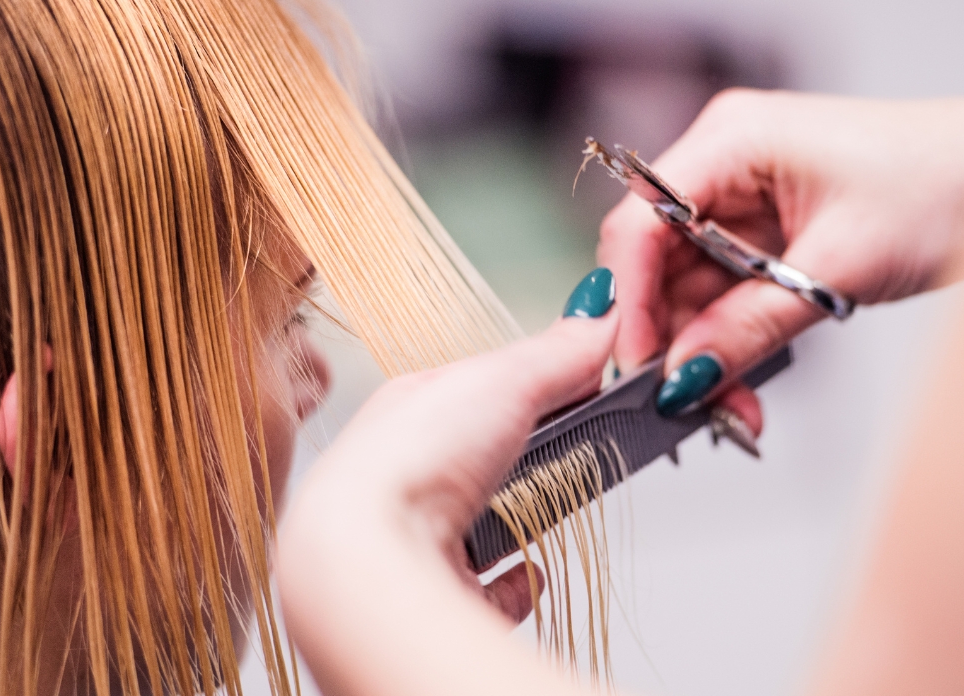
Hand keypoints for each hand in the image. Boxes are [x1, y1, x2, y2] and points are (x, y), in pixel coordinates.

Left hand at [278, 270, 617, 695]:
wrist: (362, 566)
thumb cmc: (410, 464)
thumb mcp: (503, 382)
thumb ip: (559, 353)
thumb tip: (601, 315)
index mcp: (411, 411)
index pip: (480, 389)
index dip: (534, 385)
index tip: (587, 385)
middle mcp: (404, 473)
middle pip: (478, 457)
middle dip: (524, 453)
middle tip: (581, 445)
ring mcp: (413, 538)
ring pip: (474, 520)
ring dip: (517, 513)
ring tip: (558, 504)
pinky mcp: (433, 596)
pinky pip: (480, 587)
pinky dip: (511, 581)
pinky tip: (530, 572)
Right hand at [599, 90, 963, 429]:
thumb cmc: (945, 184)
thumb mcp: (838, 269)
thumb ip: (749, 327)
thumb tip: (682, 377)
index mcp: (733, 140)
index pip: (640, 220)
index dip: (629, 297)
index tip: (636, 363)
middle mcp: (727, 164)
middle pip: (659, 262)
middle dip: (669, 337)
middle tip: (682, 403)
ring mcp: (747, 201)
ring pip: (690, 290)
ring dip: (702, 352)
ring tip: (727, 409)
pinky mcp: (769, 234)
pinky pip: (726, 296)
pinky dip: (731, 343)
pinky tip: (740, 388)